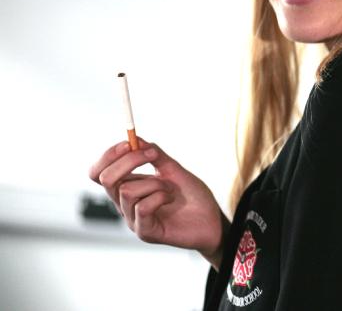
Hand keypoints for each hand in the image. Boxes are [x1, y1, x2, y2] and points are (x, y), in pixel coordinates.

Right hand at [89, 138, 228, 268]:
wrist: (212, 220)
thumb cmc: (192, 197)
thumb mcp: (174, 170)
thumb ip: (156, 155)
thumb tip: (136, 139)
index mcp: (128, 187)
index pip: (99, 172)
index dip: (109, 156)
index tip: (129, 142)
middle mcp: (125, 204)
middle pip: (105, 179)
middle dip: (128, 161)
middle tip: (153, 156)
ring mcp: (133, 219)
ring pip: (127, 191)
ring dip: (154, 183)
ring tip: (170, 188)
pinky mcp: (145, 232)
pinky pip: (142, 207)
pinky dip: (160, 196)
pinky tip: (170, 199)